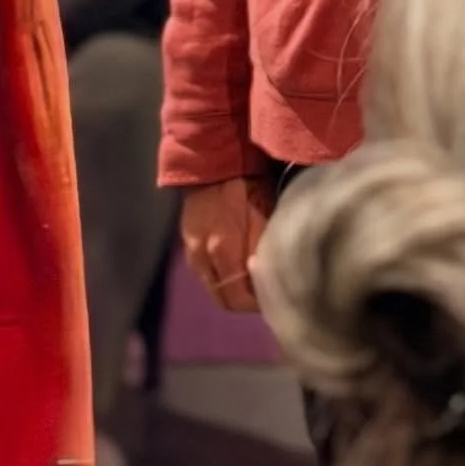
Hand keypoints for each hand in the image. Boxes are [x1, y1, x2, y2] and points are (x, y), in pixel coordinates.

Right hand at [181, 176, 274, 313]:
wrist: (213, 161)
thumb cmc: (247, 184)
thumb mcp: (263, 214)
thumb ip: (264, 250)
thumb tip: (271, 280)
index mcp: (221, 250)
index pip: (237, 299)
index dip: (257, 304)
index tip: (276, 298)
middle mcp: (201, 258)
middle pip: (223, 299)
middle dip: (245, 301)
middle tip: (268, 293)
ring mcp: (191, 252)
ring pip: (213, 287)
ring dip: (232, 289)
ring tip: (254, 281)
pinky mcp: (188, 243)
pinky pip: (206, 272)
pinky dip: (222, 275)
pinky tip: (238, 265)